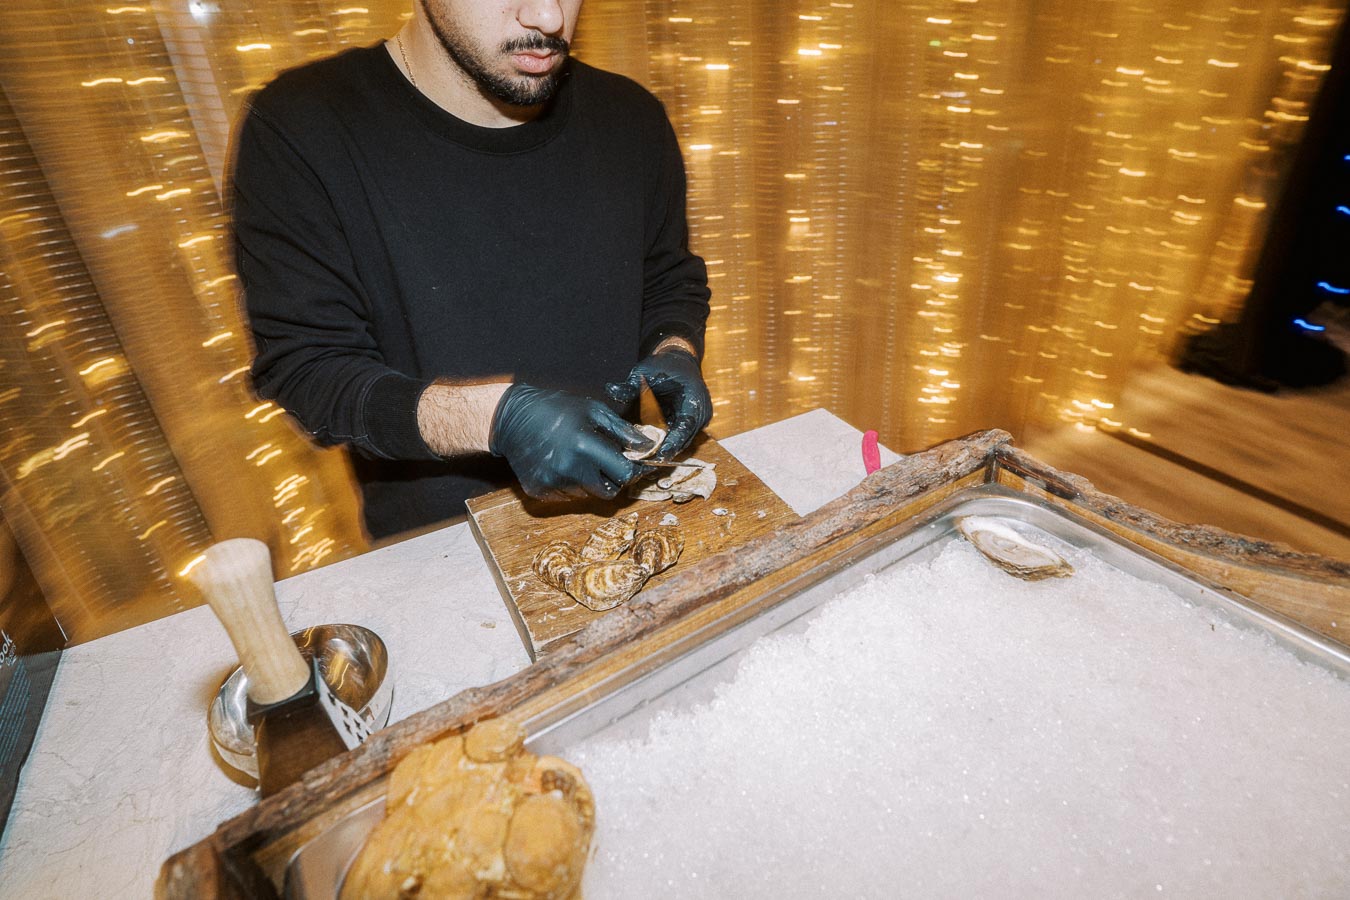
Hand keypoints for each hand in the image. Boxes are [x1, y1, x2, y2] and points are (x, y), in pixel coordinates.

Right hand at [489, 384, 654, 500]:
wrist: (511, 419)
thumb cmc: (556, 410)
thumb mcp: (593, 410)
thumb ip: (623, 430)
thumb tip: (648, 446)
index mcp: (585, 445)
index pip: (624, 473)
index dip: (633, 470)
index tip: (633, 464)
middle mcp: (569, 469)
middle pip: (609, 491)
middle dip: (613, 478)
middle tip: (605, 461)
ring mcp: (553, 483)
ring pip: (589, 495)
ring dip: (591, 481)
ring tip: (577, 458)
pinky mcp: (540, 492)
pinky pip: (569, 497)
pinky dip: (572, 485)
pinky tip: (561, 465)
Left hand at [607, 348, 711, 458]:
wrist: (677, 362)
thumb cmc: (662, 367)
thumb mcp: (644, 374)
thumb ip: (630, 386)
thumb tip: (610, 390)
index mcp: (694, 397)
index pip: (686, 424)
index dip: (674, 441)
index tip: (660, 454)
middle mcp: (701, 410)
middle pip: (685, 437)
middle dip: (667, 449)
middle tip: (647, 461)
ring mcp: (699, 418)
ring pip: (683, 440)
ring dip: (667, 448)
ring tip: (646, 458)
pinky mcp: (692, 423)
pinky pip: (680, 437)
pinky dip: (667, 442)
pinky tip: (651, 448)